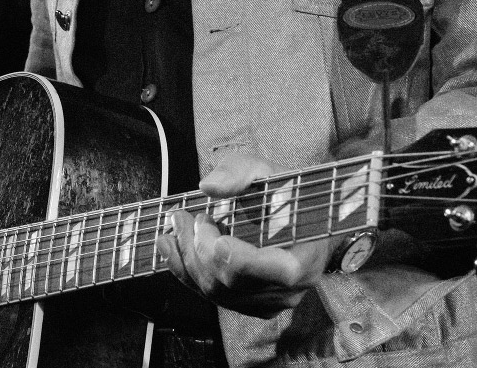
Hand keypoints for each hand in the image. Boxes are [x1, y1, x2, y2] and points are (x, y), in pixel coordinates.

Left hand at [155, 151, 332, 318]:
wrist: (295, 220)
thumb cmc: (284, 197)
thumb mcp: (265, 171)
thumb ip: (239, 172)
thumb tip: (208, 186)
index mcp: (306, 258)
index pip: (278, 271)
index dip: (240, 257)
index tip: (212, 230)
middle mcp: (288, 289)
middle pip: (234, 281)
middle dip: (199, 247)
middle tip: (184, 217)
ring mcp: (266, 302)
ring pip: (216, 292)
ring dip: (187, 257)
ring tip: (176, 227)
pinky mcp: (246, 305)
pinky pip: (210, 296)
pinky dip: (185, 271)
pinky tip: (171, 248)